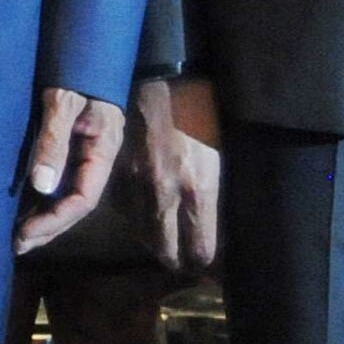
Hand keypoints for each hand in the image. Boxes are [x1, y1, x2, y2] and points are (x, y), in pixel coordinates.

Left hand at [15, 85, 125, 255]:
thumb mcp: (63, 102)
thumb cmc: (76, 69)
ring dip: (44, 217)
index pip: (83, 198)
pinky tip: (23, 209)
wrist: (84, 45)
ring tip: (18, 237)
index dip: (55, 220)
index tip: (25, 234)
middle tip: (16, 245)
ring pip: (67, 194)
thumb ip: (53, 140)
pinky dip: (42, 197)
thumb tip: (41, 185)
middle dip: (48, 227)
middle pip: (75, 203)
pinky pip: (59, 178)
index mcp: (102, 150)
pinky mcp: (71, 145)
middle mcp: (96, 157)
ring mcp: (84, 152)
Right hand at [132, 77, 220, 271]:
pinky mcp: (120, 172)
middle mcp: (165, 194)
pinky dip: (137, 217)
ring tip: (171, 239)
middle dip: (181, 261)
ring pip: (144, 235)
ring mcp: (138, 184)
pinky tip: (149, 212)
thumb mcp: (224, 154)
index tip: (215, 269)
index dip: (209, 265)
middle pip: (167, 253)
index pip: (201, 251)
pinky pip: (126, 210)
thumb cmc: (205, 110)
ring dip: (157, 241)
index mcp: (199, 190)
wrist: (165, 74)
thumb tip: (222, 229)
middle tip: (191, 259)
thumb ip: (219, 194)